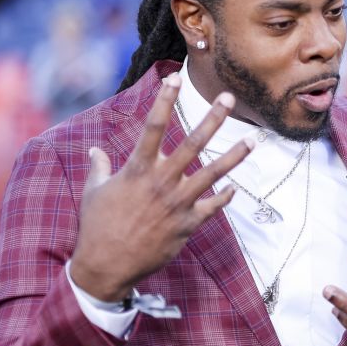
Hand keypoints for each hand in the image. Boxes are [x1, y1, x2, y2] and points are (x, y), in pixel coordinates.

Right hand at [70, 73, 253, 301]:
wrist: (106, 266)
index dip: (165, 100)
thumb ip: (99, 168)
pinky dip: (224, 197)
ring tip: (253, 141)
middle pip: (192, 143)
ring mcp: (177, 204)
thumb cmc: (96, 227)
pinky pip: (212, 207)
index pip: (153, 127)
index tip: (174, 78)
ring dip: (234, 156)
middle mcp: (160, 182)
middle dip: (212, 119)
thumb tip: (95, 151)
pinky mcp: (186, 226)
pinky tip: (234, 188)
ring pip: (211, 174)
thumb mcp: (93, 193)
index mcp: (136, 170)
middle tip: (229, 98)